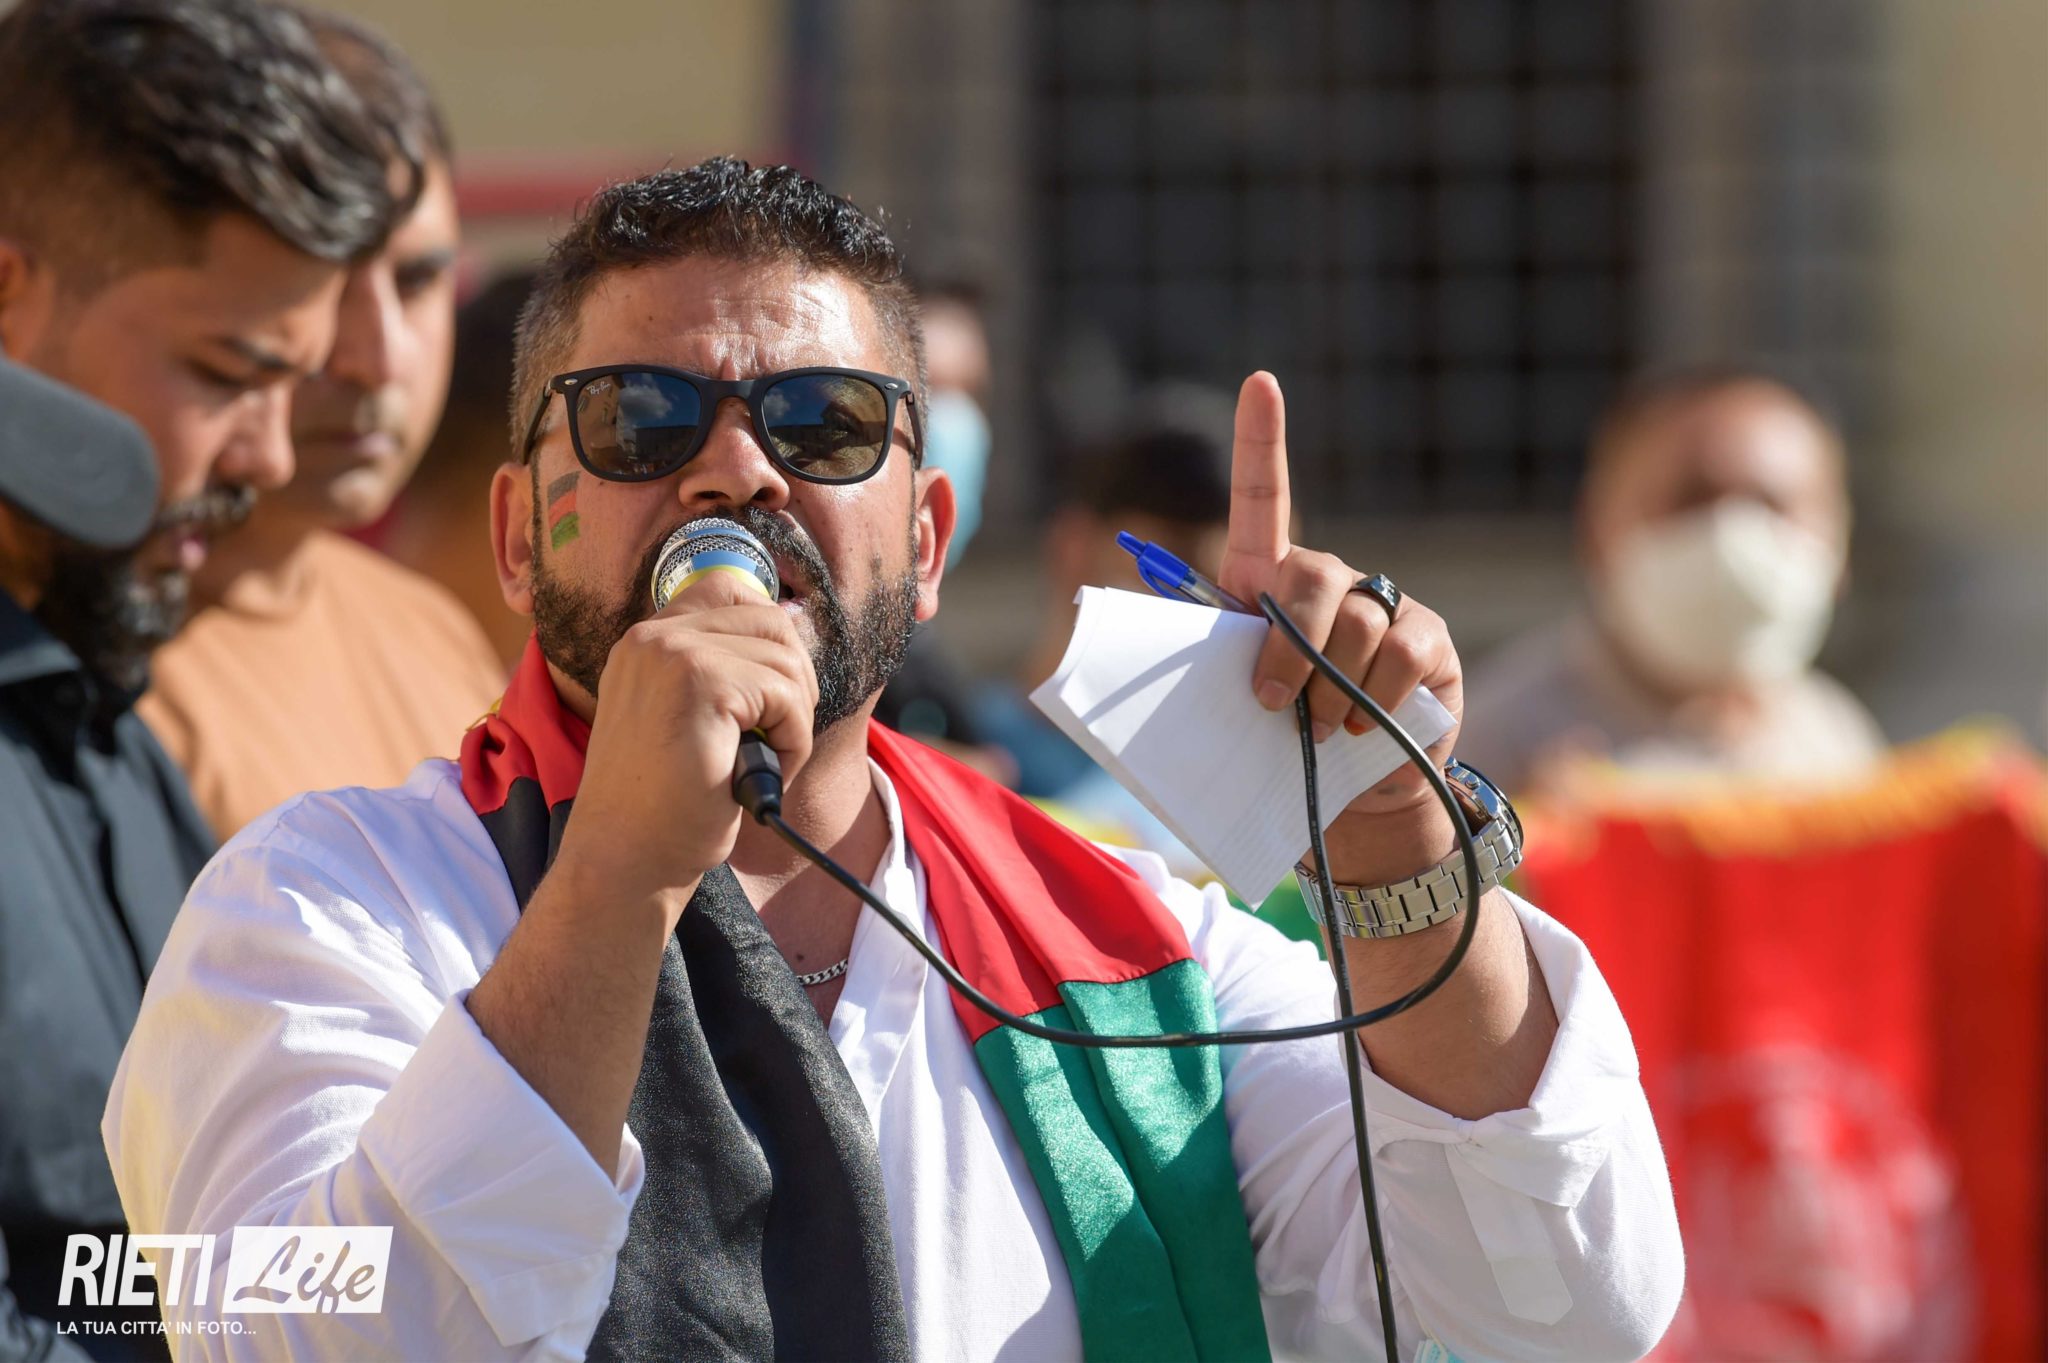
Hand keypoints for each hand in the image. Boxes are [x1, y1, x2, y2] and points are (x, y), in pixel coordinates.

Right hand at [555, 571, 818, 914]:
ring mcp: (674, 654)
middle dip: (793, 681)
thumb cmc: (662, 801)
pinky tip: (763, 773)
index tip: (770, 693)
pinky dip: (793, 741)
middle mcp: (654, 636)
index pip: (731, 589)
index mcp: (646, 640)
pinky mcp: (701, 683)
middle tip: (776, 736)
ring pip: (787, 661)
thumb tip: (794, 629)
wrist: (627, 856)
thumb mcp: (685, 716)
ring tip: (763, 762)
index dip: (770, 635)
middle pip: (772, 621)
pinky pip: (788, 697)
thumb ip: (720, 670)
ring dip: (793, 719)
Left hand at [1216, 372, 1463, 828]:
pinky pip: (1402, 652)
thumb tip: (1158, 674)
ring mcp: (1382, 606)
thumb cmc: (1276, 750)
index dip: (1261, 441)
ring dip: (1332, 690)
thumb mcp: (1231, 712)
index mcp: (1267, 584)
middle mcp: (1328, 581)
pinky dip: (1377, 697)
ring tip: (1324, 733)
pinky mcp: (1428, 640)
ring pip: (1354, 624)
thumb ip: (1210, 677)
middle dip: (1288, 646)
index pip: (1262, 498)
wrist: (1348, 801)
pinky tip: (1366, 728)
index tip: (1261, 382)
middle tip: (1274, 708)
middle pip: (1308, 576)